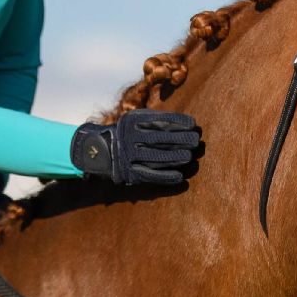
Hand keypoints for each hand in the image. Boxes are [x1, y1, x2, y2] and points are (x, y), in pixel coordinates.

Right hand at [70, 110, 200, 184]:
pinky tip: (180, 177)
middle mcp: (129, 138)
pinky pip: (150, 175)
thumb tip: (188, 125)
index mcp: (132, 122)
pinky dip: (165, 176)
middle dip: (180, 139)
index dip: (177, 122)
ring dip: (175, 157)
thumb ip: (157, 120)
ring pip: (156, 157)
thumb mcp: (136, 120)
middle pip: (159, 138)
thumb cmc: (127, 133)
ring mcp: (129, 156)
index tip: (193, 124)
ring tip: (189, 156)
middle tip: (196, 141)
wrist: (100, 150)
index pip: (158, 120)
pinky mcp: (130, 172)